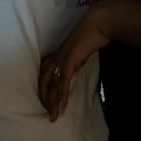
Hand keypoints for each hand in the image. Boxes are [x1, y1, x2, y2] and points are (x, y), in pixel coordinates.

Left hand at [38, 5, 111, 121]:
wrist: (97, 24)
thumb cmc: (91, 36)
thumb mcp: (79, 52)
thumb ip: (74, 61)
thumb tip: (75, 69)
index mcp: (57, 55)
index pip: (44, 76)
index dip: (44, 91)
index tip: (47, 104)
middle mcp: (55, 58)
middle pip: (43, 82)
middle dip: (45, 100)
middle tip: (49, 115)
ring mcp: (61, 59)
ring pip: (52, 84)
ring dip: (52, 102)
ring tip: (54, 116)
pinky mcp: (70, 60)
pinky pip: (64, 80)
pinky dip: (62, 93)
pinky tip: (63, 104)